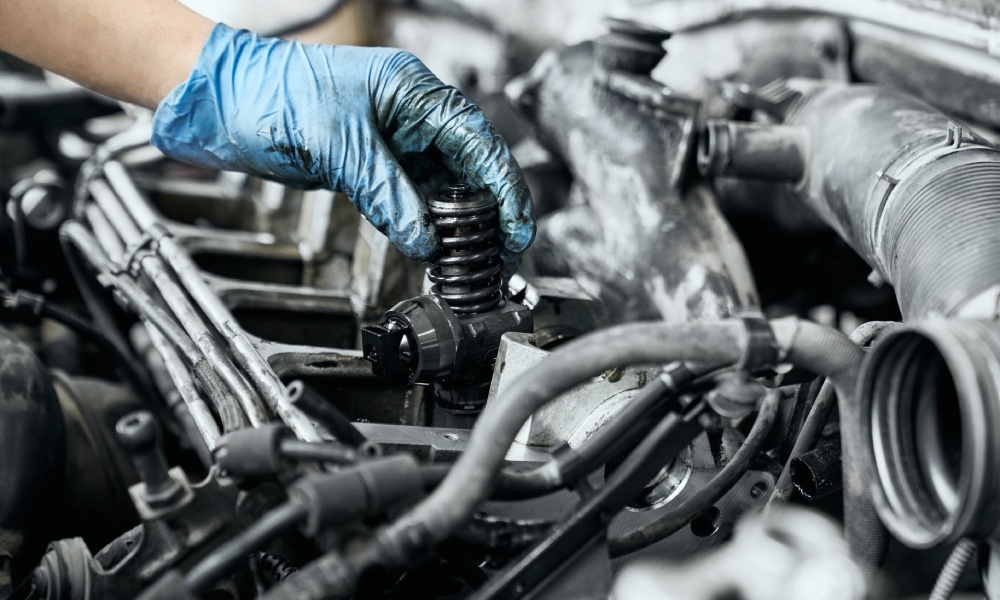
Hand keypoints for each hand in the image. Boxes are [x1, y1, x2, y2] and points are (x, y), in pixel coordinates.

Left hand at [150, 24, 534, 261]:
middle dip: (489, 209)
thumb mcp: (337, 145)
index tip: (517, 228)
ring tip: (473, 256)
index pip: (477, 141)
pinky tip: (434, 243)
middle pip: (469, 164)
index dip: (504, 188)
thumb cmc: (269, 95)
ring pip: (442, 183)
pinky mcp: (371, 162)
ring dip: (458, 220)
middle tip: (502, 252)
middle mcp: (408, 113)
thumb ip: (387, 192)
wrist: (220, 102)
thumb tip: (425, 237)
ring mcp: (391, 138)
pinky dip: (424, 220)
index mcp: (411, 91)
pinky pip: (411, 194)